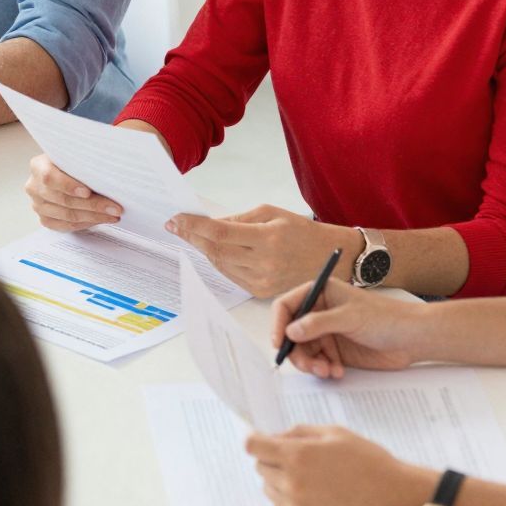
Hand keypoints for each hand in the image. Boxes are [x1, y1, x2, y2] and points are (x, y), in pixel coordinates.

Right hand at [24, 152, 123, 230]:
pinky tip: (100, 219)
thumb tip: (107, 167)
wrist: (63, 172)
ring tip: (113, 214)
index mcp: (38, 166)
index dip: (68, 186)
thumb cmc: (72, 162)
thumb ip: (83, 160)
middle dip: (93, 205)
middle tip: (115, 207)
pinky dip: (86, 223)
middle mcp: (34, 187)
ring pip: (68, 215)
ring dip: (94, 216)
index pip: (50, 177)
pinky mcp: (45, 219)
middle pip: (64, 200)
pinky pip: (67, 225)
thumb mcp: (74, 155)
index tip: (88, 192)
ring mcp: (38, 205)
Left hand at [166, 205, 354, 296]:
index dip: (194, 226)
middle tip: (175, 226)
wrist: (330, 258)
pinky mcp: (261, 292)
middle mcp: (264, 263)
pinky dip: (218, 261)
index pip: (220, 232)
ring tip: (190, 235)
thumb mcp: (272, 214)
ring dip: (202, 249)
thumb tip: (210, 224)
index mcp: (268, 239)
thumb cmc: (302, 231)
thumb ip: (239, 219)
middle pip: (215, 250)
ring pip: (220, 264)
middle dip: (192, 237)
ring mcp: (262, 280)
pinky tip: (211, 250)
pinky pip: (230, 275)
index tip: (176, 219)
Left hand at [244, 425, 435, 505]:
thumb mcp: (335, 434)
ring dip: (281, 482)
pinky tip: (314, 497)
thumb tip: (275, 437)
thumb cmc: (369, 462)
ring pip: (269, 489)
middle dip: (273, 460)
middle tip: (299, 460)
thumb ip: (299, 432)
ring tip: (312, 479)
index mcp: (297, 456)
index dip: (256, 440)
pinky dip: (289, 502)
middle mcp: (291, 484)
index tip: (260, 441)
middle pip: (260, 467)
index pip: (252, 447)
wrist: (396, 499)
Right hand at [269, 277, 427, 378]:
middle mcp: (319, 312)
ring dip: (312, 364)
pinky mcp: (336, 351)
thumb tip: (290, 332)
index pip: (286, 306)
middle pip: (291, 333)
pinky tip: (339, 372)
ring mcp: (327, 333)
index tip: (279, 343)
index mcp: (320, 294)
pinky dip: (324, 369)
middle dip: (298, 352)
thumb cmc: (386, 318)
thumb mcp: (350, 317)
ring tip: (328, 371)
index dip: (278, 324)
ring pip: (303, 351)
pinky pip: (318, 362)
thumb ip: (318, 324)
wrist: (413, 339)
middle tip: (310, 366)